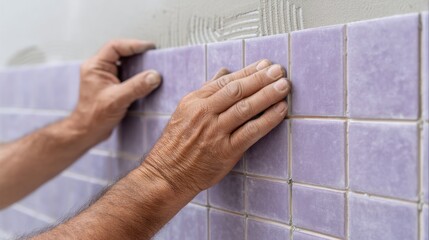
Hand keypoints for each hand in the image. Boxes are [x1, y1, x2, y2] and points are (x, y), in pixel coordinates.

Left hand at [68, 39, 160, 143]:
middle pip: (120, 53)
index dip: (133, 45)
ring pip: (124, 63)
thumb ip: (137, 87)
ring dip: (138, 64)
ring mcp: (105, 77)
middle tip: (153, 54)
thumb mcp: (117, 99)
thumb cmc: (94, 116)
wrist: (88, 132)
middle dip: (137, 53)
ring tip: (152, 65)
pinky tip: (146, 79)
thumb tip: (154, 76)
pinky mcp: (112, 86)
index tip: (149, 47)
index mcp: (95, 66)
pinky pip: (126, 74)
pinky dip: (137, 75)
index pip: (115, 47)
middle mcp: (99, 69)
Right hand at [142, 60, 290, 193]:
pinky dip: (268, 120)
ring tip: (284, 86)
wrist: (167, 174)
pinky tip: (280, 110)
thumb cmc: (177, 143)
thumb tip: (224, 71)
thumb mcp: (185, 111)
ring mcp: (215, 132)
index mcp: (194, 101)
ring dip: (267, 95)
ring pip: (245, 108)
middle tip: (279, 70)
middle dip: (261, 78)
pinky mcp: (225, 152)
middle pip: (237, 91)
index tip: (265, 64)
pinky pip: (250, 132)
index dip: (248, 71)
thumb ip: (206, 91)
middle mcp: (204, 113)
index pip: (225, 81)